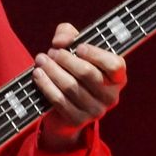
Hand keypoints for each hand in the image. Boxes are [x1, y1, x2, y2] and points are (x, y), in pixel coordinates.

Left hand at [31, 22, 126, 151]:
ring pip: (71, 87)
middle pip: (88, 73)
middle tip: (51, 52)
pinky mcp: (78, 121)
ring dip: (52, 70)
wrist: (64, 111)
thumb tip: (61, 41)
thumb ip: (69, 34)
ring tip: (40, 60)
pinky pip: (60, 101)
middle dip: (66, 59)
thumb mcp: (73, 48)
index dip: (96, 54)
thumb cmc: (72, 71)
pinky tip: (38, 75)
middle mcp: (111, 96)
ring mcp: (96, 111)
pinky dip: (46, 85)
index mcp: (118, 78)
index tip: (78, 47)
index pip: (115, 65)